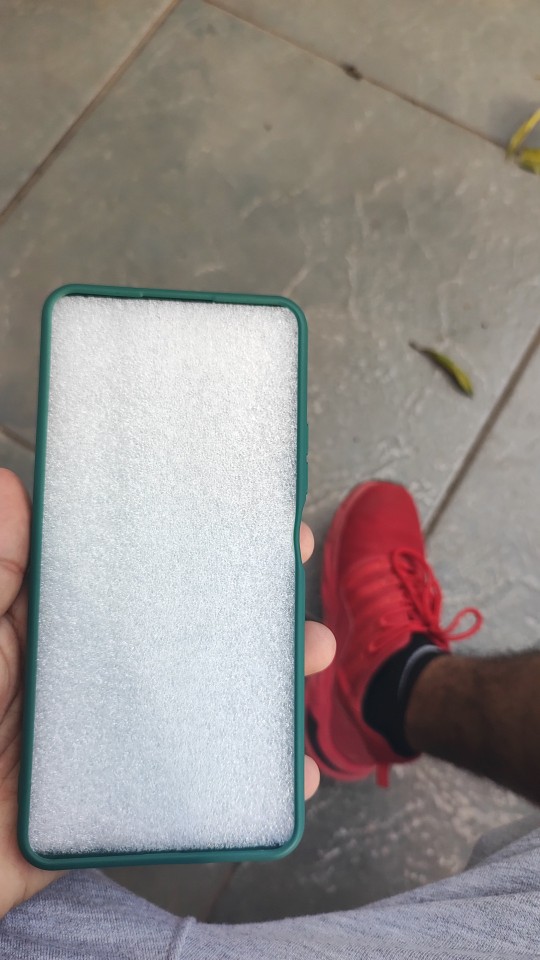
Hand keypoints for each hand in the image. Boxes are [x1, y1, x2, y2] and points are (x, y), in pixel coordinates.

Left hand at [0, 469, 333, 916]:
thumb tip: (12, 488)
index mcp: (61, 628)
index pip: (136, 571)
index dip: (191, 539)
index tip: (243, 510)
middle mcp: (100, 674)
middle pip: (189, 630)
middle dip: (250, 601)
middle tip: (296, 570)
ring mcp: (121, 734)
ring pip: (209, 699)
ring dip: (269, 680)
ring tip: (314, 657)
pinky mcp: (133, 796)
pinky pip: (203, 782)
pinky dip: (251, 779)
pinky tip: (293, 771)